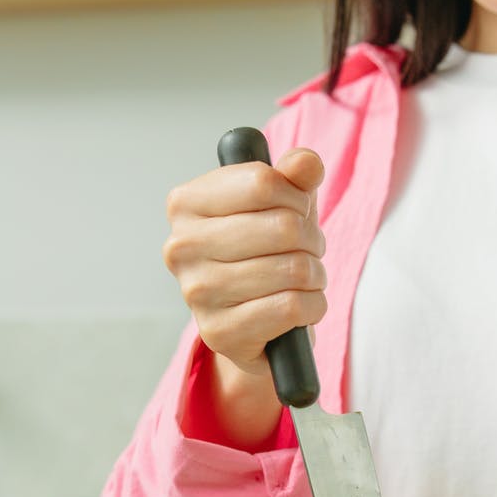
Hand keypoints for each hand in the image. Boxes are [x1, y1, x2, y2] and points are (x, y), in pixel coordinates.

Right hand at [163, 147, 326, 380]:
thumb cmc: (265, 251)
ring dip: (315, 275)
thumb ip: (294, 175)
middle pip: (283, 226)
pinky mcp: (219, 333)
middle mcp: (181, 246)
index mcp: (185, 203)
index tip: (297, 210)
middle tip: (307, 249)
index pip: (262, 182)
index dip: (296, 197)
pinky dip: (313, 306)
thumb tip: (305, 163)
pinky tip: (302, 306)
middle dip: (311, 239)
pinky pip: (292, 307)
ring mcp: (196, 292)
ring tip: (304, 278)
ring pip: (293, 269)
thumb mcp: (281, 203)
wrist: (253, 323)